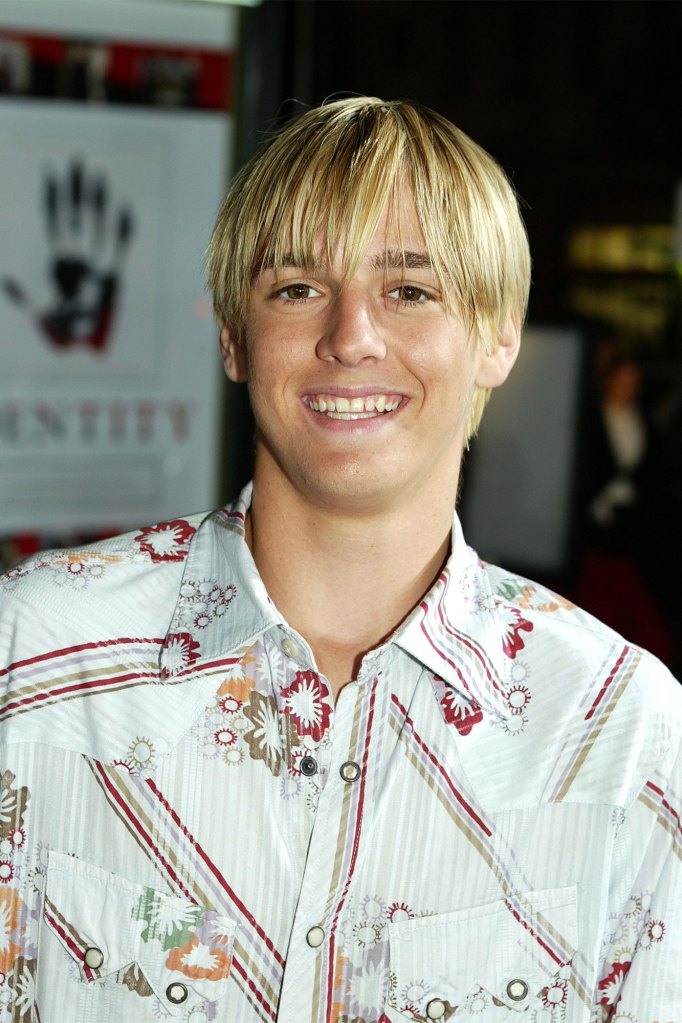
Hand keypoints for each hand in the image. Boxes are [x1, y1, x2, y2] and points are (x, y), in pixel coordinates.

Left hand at [1, 161, 133, 351]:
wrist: (84, 341)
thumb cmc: (59, 328)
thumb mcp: (37, 311)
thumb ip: (23, 296)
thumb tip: (7, 279)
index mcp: (57, 256)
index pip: (54, 216)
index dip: (52, 193)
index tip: (50, 169)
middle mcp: (77, 252)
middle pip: (77, 211)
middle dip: (77, 185)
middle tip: (77, 157)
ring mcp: (96, 259)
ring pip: (98, 220)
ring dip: (99, 197)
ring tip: (100, 172)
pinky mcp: (114, 272)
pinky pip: (120, 244)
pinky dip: (123, 226)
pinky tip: (124, 206)